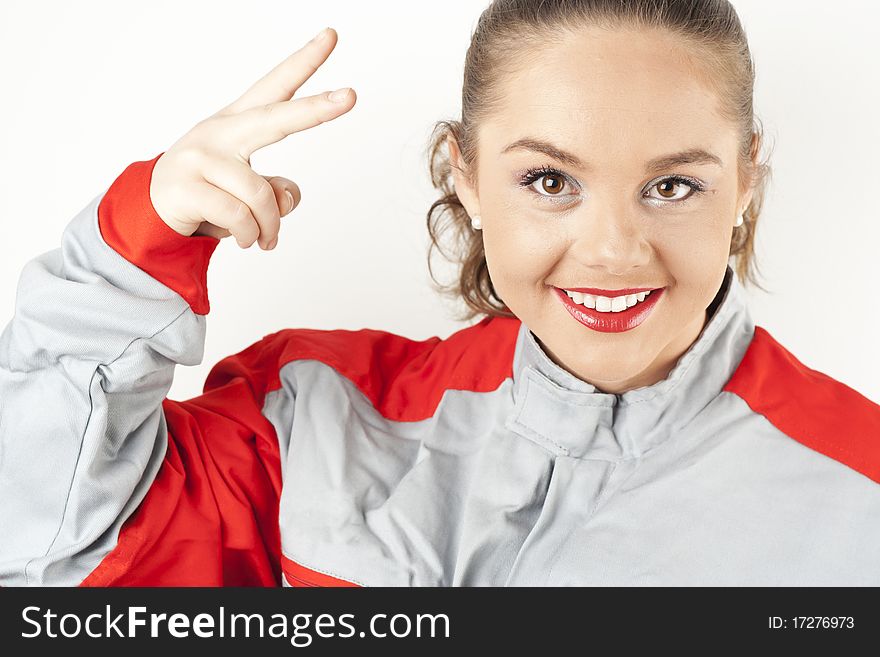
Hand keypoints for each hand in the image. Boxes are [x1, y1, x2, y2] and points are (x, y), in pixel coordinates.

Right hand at [149, 27, 355, 249]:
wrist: (151, 210)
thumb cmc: (209, 192)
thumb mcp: (247, 189)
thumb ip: (275, 190)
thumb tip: (285, 199)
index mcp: (239, 123)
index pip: (275, 87)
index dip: (304, 62)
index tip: (331, 36)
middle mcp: (221, 132)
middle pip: (275, 119)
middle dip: (315, 109)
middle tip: (351, 96)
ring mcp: (200, 157)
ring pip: (260, 195)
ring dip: (269, 226)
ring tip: (264, 239)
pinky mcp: (186, 187)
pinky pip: (238, 216)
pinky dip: (249, 235)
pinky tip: (246, 239)